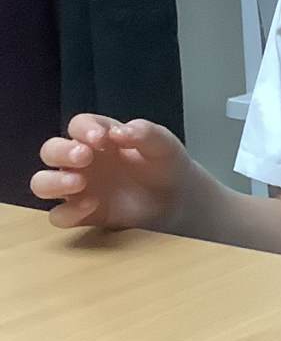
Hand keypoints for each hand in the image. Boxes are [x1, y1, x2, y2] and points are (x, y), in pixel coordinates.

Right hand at [32, 115, 187, 230]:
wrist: (178, 198)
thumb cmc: (165, 164)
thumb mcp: (163, 144)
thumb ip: (145, 133)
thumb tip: (120, 131)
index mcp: (99, 136)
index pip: (79, 125)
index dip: (84, 129)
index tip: (100, 138)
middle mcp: (81, 160)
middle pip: (51, 150)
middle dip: (61, 151)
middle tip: (84, 156)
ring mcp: (77, 188)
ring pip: (43, 183)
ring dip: (53, 182)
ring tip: (78, 182)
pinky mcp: (81, 213)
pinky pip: (59, 215)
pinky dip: (69, 212)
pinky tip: (92, 205)